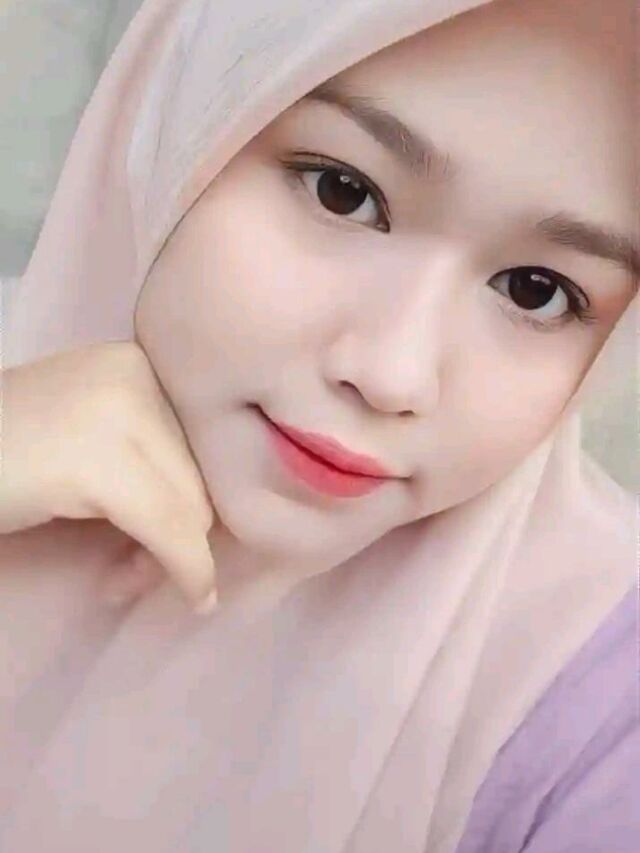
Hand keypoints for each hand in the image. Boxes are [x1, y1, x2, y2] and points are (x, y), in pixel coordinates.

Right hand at [0, 341, 216, 611]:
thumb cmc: (4, 459)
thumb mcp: (90, 436)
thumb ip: (153, 455)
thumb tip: (220, 518)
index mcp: (138, 361)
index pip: (205, 446)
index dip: (192, 503)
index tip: (162, 541)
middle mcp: (136, 372)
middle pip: (203, 476)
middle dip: (181, 535)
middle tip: (131, 570)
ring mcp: (117, 411)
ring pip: (194, 508)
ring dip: (171, 559)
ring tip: (120, 578)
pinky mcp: (97, 463)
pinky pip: (172, 532)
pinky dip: (187, 572)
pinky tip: (188, 595)